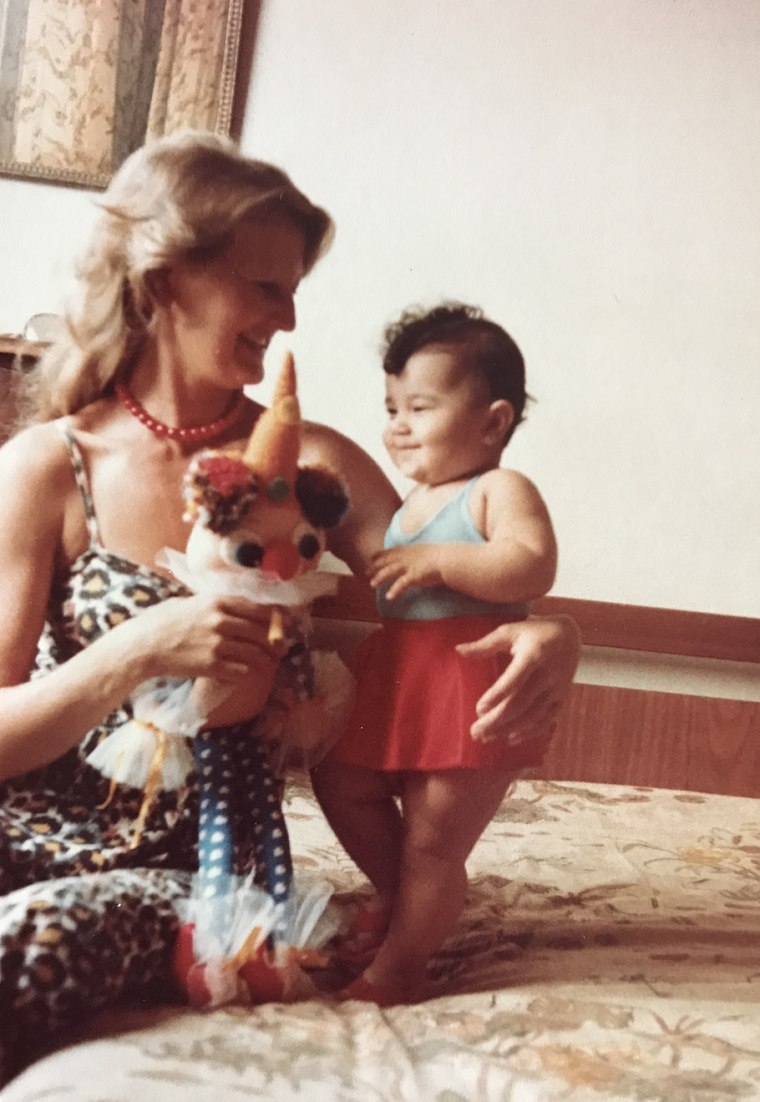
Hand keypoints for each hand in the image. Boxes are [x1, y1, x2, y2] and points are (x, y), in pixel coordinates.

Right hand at [127, 593, 279, 686]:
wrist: (144, 645)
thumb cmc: (163, 621)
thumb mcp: (191, 602)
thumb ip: (215, 604)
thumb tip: (237, 606)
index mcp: (218, 602)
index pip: (258, 608)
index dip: (276, 617)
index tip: (286, 622)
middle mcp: (222, 621)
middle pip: (262, 631)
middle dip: (275, 641)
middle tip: (280, 647)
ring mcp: (218, 645)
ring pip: (256, 653)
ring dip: (266, 660)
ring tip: (269, 663)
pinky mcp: (212, 666)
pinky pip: (242, 671)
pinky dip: (247, 673)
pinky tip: (247, 673)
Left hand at [369, 545, 442, 599]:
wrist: (449, 559)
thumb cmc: (443, 556)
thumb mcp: (428, 552)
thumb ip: (420, 555)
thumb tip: (419, 559)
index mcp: (409, 549)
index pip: (390, 551)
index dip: (380, 555)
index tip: (372, 557)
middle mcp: (406, 556)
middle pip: (386, 561)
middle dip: (374, 567)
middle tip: (366, 572)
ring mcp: (409, 566)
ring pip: (389, 571)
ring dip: (379, 578)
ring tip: (372, 584)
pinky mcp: (413, 576)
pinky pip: (400, 584)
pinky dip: (394, 591)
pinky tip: (388, 597)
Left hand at [456, 615, 580, 742]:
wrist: (569, 636)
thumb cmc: (534, 632)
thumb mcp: (510, 631)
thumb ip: (485, 644)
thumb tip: (458, 650)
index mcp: (534, 654)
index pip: (515, 679)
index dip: (497, 696)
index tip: (479, 709)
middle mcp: (548, 674)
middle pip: (521, 702)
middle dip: (497, 720)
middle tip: (475, 731)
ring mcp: (557, 688)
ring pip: (532, 715)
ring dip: (508, 729)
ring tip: (486, 737)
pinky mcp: (562, 698)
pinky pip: (546, 720)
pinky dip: (529, 732)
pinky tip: (510, 739)